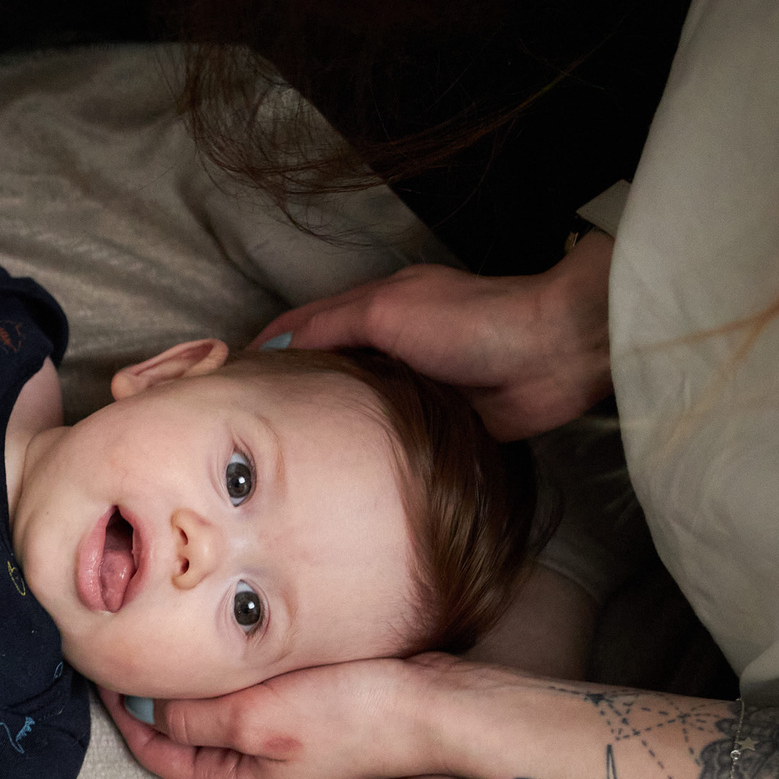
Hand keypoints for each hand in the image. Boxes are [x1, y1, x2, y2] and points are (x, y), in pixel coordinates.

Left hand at [102, 656, 459, 778]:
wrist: (429, 704)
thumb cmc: (348, 717)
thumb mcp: (254, 720)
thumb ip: (192, 719)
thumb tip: (143, 709)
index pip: (154, 751)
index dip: (121, 710)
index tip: (96, 665)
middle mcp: (249, 767)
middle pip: (177, 730)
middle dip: (152, 689)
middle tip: (122, 638)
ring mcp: (273, 738)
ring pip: (208, 707)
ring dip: (186, 674)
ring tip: (160, 629)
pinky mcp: (296, 708)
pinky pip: (240, 689)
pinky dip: (222, 666)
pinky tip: (218, 634)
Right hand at [253, 233, 615, 440]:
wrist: (553, 353)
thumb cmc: (473, 321)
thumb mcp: (389, 311)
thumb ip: (331, 327)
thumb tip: (274, 349)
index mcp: (375, 308)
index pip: (303, 326)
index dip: (264, 348)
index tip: (224, 378)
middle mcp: (389, 346)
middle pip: (324, 368)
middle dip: (285, 390)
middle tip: (240, 427)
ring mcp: (411, 386)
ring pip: (352, 405)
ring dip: (320, 424)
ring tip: (274, 455)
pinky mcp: (435, 424)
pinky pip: (386, 438)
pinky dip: (359, 449)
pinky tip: (330, 470)